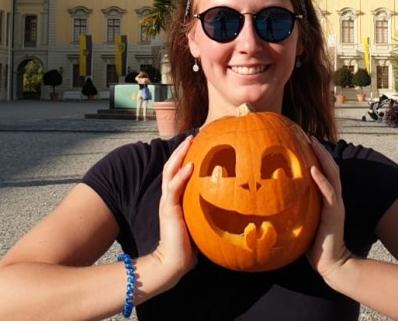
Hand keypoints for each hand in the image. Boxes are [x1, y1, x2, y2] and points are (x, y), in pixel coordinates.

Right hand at [151, 135, 195, 287]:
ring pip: (170, 172)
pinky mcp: (169, 209)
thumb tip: (229, 201)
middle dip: (181, 150)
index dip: (186, 157)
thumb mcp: (199, 220)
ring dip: (179, 155)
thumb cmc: (188, 244)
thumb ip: (206, 208)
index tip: (197, 143)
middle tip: (192, 136)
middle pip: (172, 166)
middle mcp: (170, 196)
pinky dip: (181, 176)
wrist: (173, 261)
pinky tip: (190, 166)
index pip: (179, 171)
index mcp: (176, 198)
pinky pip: (173, 188)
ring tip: (189, 142)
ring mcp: (168, 202)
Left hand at [307, 137, 352, 279]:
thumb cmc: (314, 245)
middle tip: (308, 135)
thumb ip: (295, 209)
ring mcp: (335, 204)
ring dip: (322, 157)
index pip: (323, 171)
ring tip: (313, 142)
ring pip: (332, 174)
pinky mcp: (334, 213)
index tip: (303, 141)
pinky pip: (329, 192)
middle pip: (329, 167)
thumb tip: (273, 201)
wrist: (332, 263)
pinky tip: (314, 168)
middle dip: (320, 150)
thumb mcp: (303, 222)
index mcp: (326, 198)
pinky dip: (322, 179)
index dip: (316, 155)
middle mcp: (333, 197)